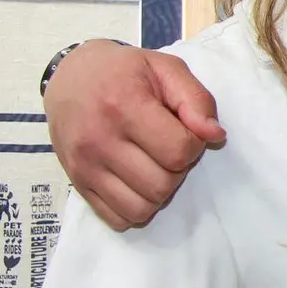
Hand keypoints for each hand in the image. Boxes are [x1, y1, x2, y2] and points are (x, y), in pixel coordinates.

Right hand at [43, 40, 226, 229]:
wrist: (71, 78)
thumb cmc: (124, 71)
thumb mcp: (166, 68)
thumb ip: (196, 100)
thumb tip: (216, 136)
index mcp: (125, 106)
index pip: (178, 151)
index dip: (194, 144)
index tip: (185, 130)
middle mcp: (100, 140)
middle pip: (162, 185)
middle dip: (178, 170)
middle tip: (170, 147)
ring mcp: (84, 167)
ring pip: (141, 209)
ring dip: (159, 192)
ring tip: (155, 164)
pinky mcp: (77, 184)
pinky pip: (117, 219)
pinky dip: (136, 208)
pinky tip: (137, 181)